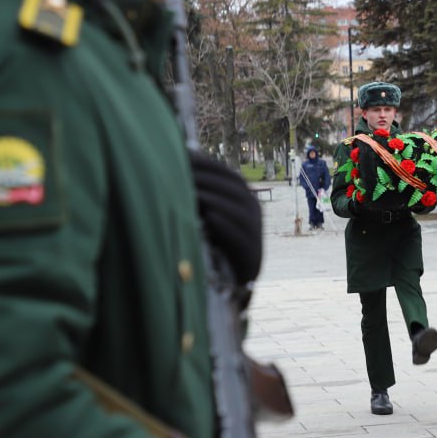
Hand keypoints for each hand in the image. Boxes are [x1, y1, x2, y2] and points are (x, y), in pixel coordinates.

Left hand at [189, 150, 262, 282]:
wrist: (235, 281)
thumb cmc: (218, 244)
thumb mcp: (212, 216)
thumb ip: (203, 196)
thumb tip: (181, 168)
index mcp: (245, 200)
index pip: (229, 175)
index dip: (209, 165)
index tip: (183, 157)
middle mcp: (254, 212)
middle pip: (234, 188)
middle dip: (207, 179)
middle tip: (181, 172)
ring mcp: (255, 232)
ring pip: (238, 209)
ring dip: (214, 199)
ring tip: (191, 192)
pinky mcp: (251, 254)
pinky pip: (240, 236)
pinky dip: (225, 226)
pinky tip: (208, 218)